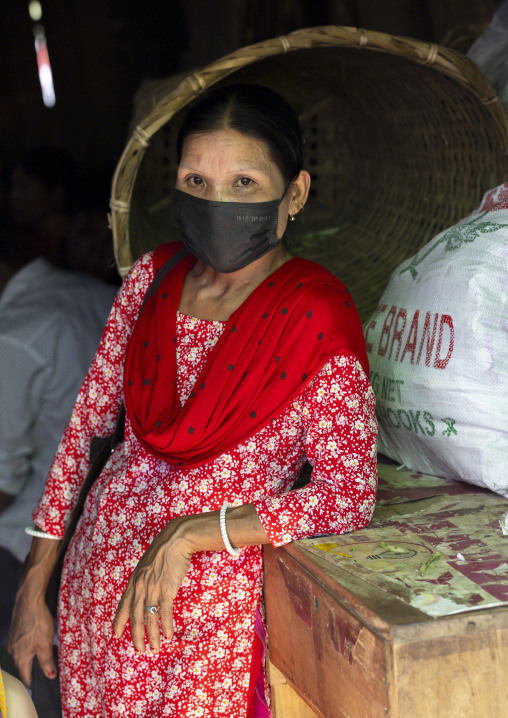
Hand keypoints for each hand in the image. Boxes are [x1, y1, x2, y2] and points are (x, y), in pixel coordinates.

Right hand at [8, 587, 56, 686]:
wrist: (28, 601)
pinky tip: (35, 642)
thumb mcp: (45, 644)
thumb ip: (47, 662)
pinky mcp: (15, 632)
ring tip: (40, 658)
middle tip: (42, 672)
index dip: (32, 682)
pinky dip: (27, 647)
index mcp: (20, 657)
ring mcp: (13, 641)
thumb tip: (50, 676)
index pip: (25, 676)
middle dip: (31, 670)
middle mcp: (13, 651)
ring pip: (21, 654)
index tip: (39, 686)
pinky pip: (21, 645)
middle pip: (22, 665)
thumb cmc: (38, 623)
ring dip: (29, 657)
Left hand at [113, 518, 192, 653]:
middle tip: (139, 650)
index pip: (123, 605)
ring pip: (149, 618)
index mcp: (134, 581)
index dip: (119, 621)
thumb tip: (145, 593)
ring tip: (155, 648)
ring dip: (152, 636)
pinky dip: (166, 626)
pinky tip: (168, 636)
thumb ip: (143, 580)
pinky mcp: (167, 589)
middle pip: (135, 617)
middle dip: (136, 636)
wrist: (175, 540)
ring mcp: (153, 588)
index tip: (116, 635)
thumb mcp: (147, 565)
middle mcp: (140, 587)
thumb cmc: (163, 551)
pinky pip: (165, 612)